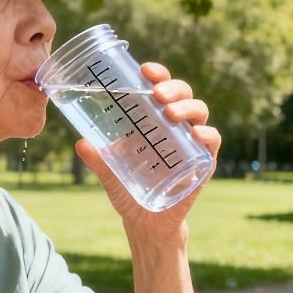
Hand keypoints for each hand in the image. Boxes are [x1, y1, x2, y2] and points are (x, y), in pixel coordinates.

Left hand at [75, 62, 220, 236]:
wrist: (146, 223)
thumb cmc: (128, 190)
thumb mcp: (109, 173)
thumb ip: (97, 159)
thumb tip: (80, 143)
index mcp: (153, 119)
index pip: (160, 87)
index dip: (157, 74)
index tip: (144, 69)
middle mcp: (175, 125)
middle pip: (183, 94)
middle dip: (173, 88)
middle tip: (157, 94)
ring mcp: (191, 142)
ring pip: (199, 112)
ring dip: (187, 107)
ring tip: (170, 113)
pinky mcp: (203, 163)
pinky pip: (212, 142)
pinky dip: (207, 135)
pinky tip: (195, 134)